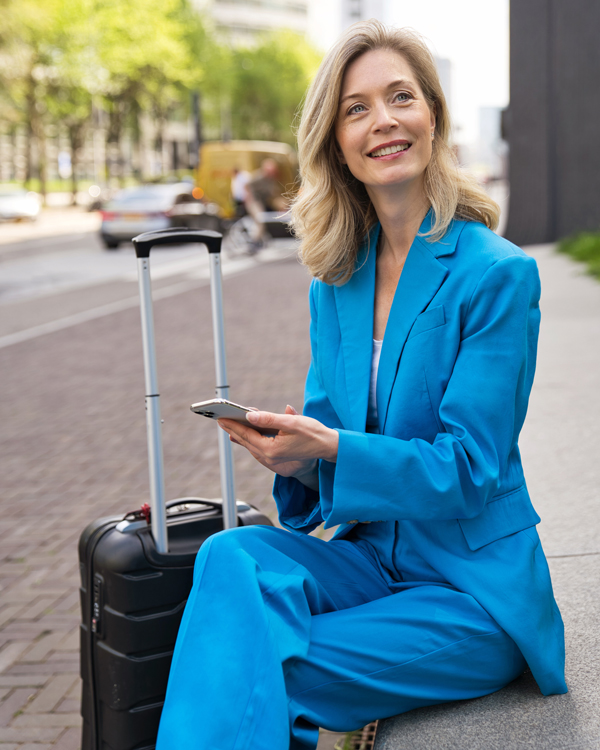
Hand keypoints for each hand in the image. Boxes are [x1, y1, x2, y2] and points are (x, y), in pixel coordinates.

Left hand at [217, 404, 337, 475]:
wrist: (327, 446)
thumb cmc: (312, 432)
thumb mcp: (291, 422)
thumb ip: (269, 419)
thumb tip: (249, 416)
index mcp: (271, 449)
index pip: (247, 435)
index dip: (233, 425)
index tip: (221, 418)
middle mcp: (270, 457)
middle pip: (246, 441)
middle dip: (233, 430)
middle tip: (220, 420)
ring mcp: (273, 460)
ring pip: (251, 445)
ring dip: (240, 435)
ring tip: (229, 425)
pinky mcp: (277, 458)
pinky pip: (258, 448)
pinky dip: (250, 439)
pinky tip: (246, 433)